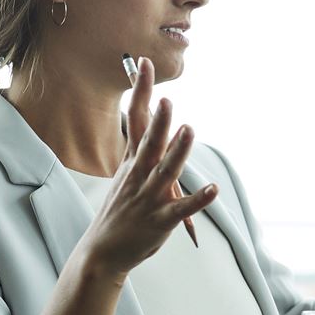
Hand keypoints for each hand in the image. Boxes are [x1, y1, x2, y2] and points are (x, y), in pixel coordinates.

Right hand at [80, 61, 217, 280]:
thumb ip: (142, 151)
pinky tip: (213, 189)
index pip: (135, 119)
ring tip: (189, 130)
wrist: (101, 251)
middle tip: (168, 99)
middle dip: (159, 122)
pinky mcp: (160, 220)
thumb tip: (157, 126)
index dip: (141, 92)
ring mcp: (149, 198)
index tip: (142, 64)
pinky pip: (181, 208)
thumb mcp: (127, 175)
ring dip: (178, 151)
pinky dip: (198, 199)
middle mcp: (139, 176)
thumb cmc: (120, 211)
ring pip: (166, 171)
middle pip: (150, 143)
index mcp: (132, 162)